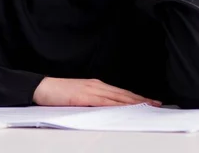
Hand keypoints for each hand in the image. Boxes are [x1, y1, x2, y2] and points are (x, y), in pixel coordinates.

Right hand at [32, 77, 161, 106]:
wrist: (41, 88)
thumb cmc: (57, 94)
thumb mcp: (79, 98)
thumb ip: (92, 103)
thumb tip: (106, 112)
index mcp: (95, 86)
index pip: (120, 93)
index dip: (136, 97)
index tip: (149, 101)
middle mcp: (96, 86)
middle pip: (123, 94)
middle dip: (141, 99)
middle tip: (157, 103)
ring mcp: (91, 90)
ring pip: (118, 97)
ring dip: (134, 102)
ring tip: (148, 106)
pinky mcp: (84, 96)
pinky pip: (105, 102)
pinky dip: (118, 104)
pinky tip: (127, 107)